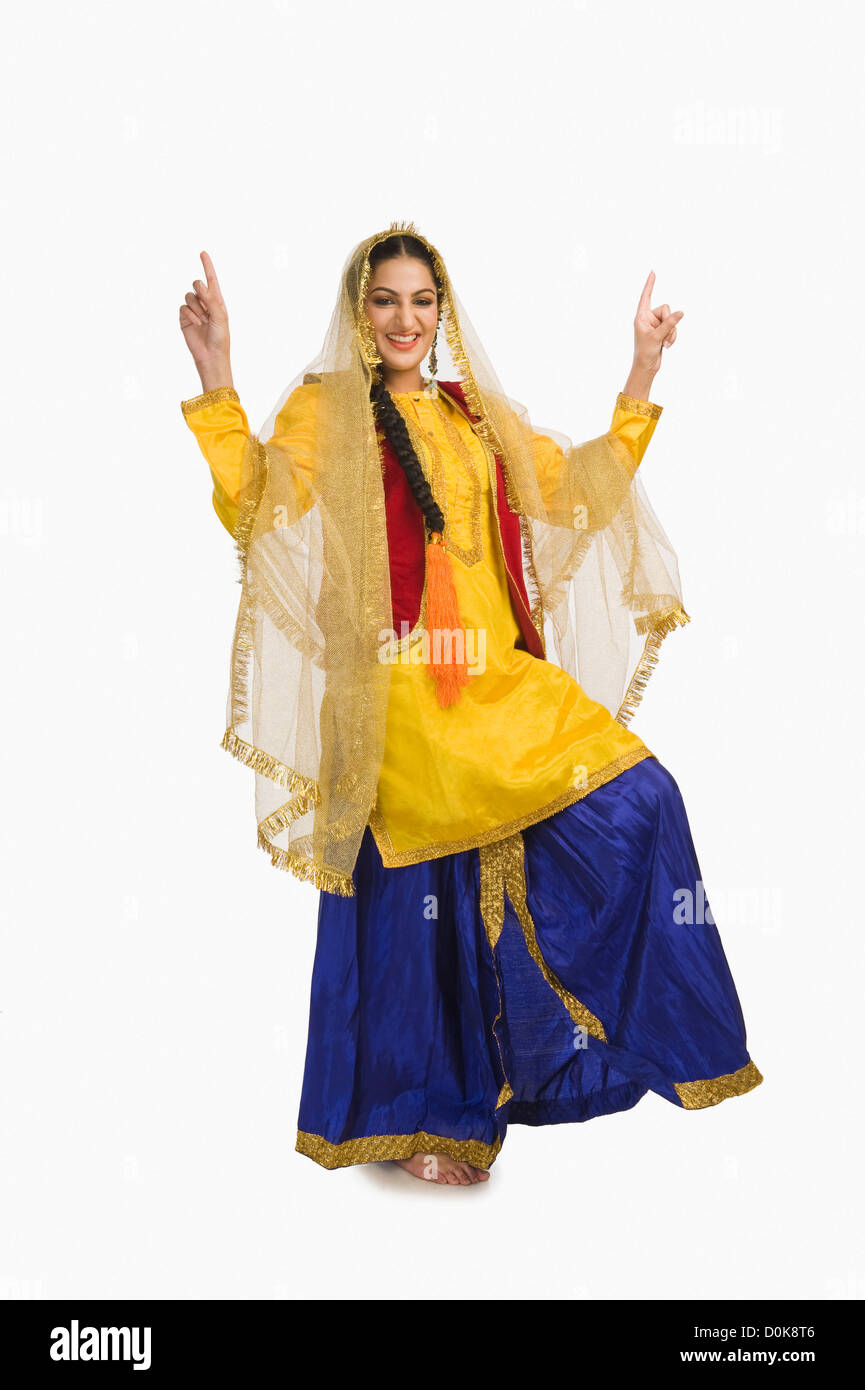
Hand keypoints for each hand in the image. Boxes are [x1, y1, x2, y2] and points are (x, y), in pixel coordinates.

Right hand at [179, 250, 231, 381]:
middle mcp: (204, 303)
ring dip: (197, 308)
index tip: (203, 253)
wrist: (211, 355)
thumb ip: (211, 300)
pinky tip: (197, 324)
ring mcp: (193, 310)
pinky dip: (190, 314)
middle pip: (197, 284)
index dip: (207, 266)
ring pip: (189, 296)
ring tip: (204, 321)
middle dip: (200, 292)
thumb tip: (201, 286)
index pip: (211, 279)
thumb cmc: (220, 338)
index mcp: (216, 301)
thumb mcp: (220, 317)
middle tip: (207, 306)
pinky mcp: (184, 318)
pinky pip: (183, 307)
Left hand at [632, 270, 683, 375]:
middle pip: (666, 309)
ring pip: (672, 318)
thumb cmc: (645, 352)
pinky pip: (674, 327)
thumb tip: (681, 312)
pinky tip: (668, 345)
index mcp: (641, 317)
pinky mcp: (662, 330)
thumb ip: (669, 323)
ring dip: (672, 332)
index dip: (650, 284)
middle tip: (664, 338)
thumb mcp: (657, 336)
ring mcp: (656, 324)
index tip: (652, 272)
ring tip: (665, 344)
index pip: (645, 297)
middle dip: (669, 323)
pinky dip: (673, 336)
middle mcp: (648, 318)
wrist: (646, 367)